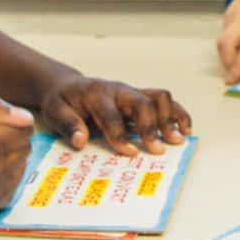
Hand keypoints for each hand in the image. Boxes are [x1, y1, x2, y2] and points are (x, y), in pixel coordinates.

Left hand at [40, 77, 190, 155]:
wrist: (68, 86)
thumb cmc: (62, 101)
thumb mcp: (55, 112)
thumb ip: (68, 125)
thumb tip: (80, 140)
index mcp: (96, 94)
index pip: (111, 114)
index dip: (120, 135)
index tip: (129, 153)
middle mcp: (118, 90)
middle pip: (142, 102)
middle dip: (151, 126)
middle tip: (157, 149)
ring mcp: (132, 92)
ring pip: (158, 97)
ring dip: (170, 118)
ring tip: (177, 139)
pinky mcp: (140, 97)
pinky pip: (163, 100)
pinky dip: (177, 112)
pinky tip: (184, 128)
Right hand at [218, 0, 239, 82]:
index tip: (233, 79)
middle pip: (227, 44)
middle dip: (227, 62)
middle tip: (235, 75)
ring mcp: (234, 14)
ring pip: (223, 40)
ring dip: (227, 55)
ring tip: (239, 63)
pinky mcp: (228, 14)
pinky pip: (224, 34)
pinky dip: (229, 45)